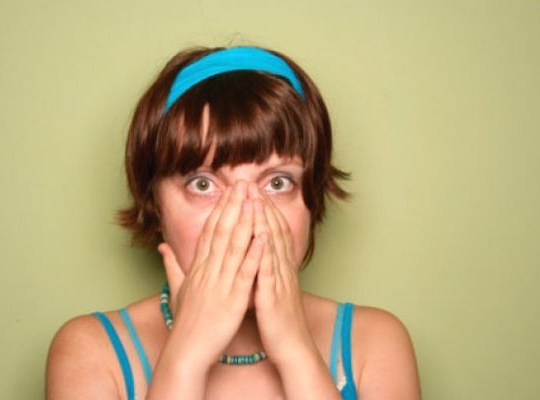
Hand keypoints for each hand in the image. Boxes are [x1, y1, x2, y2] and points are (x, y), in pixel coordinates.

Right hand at [157, 181, 264, 367]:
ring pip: (233, 247)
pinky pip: (245, 273)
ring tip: (254, 200)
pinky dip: (254, 254)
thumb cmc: (185, 322)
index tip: (229, 190)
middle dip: (233, 205)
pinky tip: (264, 238)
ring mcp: (220, 283)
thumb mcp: (176, 289)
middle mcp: (208, 270)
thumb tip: (162, 247)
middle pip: (221, 231)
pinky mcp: (232, 299)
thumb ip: (172, 265)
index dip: (220, 208)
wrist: (186, 350)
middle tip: (242, 182)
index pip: (210, 231)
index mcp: (198, 267)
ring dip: (245, 221)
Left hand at [250, 185, 318, 366]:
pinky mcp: (275, 297)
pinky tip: (260, 237)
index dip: (263, 210)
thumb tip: (255, 256)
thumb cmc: (278, 322)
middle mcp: (282, 270)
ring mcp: (280, 282)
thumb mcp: (271, 291)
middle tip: (251, 184)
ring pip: (273, 246)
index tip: (251, 191)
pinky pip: (270, 272)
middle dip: (262, 207)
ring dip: (264, 222)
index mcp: (279, 268)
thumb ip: (264, 270)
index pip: (272, 232)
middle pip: (274, 232)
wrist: (293, 349)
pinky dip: (265, 253)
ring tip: (254, 200)